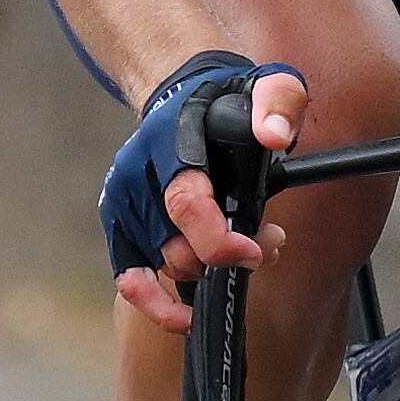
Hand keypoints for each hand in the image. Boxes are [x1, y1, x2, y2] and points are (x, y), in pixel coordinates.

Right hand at [107, 60, 308, 333]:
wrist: (182, 96)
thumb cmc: (227, 100)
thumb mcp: (268, 84)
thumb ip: (277, 103)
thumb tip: (274, 135)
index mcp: (171, 146)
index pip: (186, 204)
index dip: (217, 241)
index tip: (253, 251)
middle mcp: (139, 178)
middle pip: (178, 247)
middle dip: (228, 259)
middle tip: (268, 242)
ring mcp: (126, 204)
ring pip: (164, 265)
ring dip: (209, 273)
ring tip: (250, 250)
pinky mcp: (122, 225)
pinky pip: (128, 276)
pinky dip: (152, 302)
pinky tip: (184, 316)